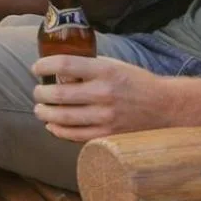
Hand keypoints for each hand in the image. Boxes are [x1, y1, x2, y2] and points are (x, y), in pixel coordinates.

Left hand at [29, 55, 200, 142]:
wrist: (164, 107)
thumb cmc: (135, 82)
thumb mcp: (113, 65)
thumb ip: (88, 67)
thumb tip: (58, 71)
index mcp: (105, 70)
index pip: (65, 64)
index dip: (45, 65)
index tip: (36, 68)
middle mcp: (104, 93)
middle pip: (59, 94)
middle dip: (41, 93)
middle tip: (37, 92)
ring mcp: (106, 117)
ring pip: (64, 117)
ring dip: (45, 113)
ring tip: (39, 109)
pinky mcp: (108, 135)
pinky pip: (75, 135)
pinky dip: (58, 131)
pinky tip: (52, 126)